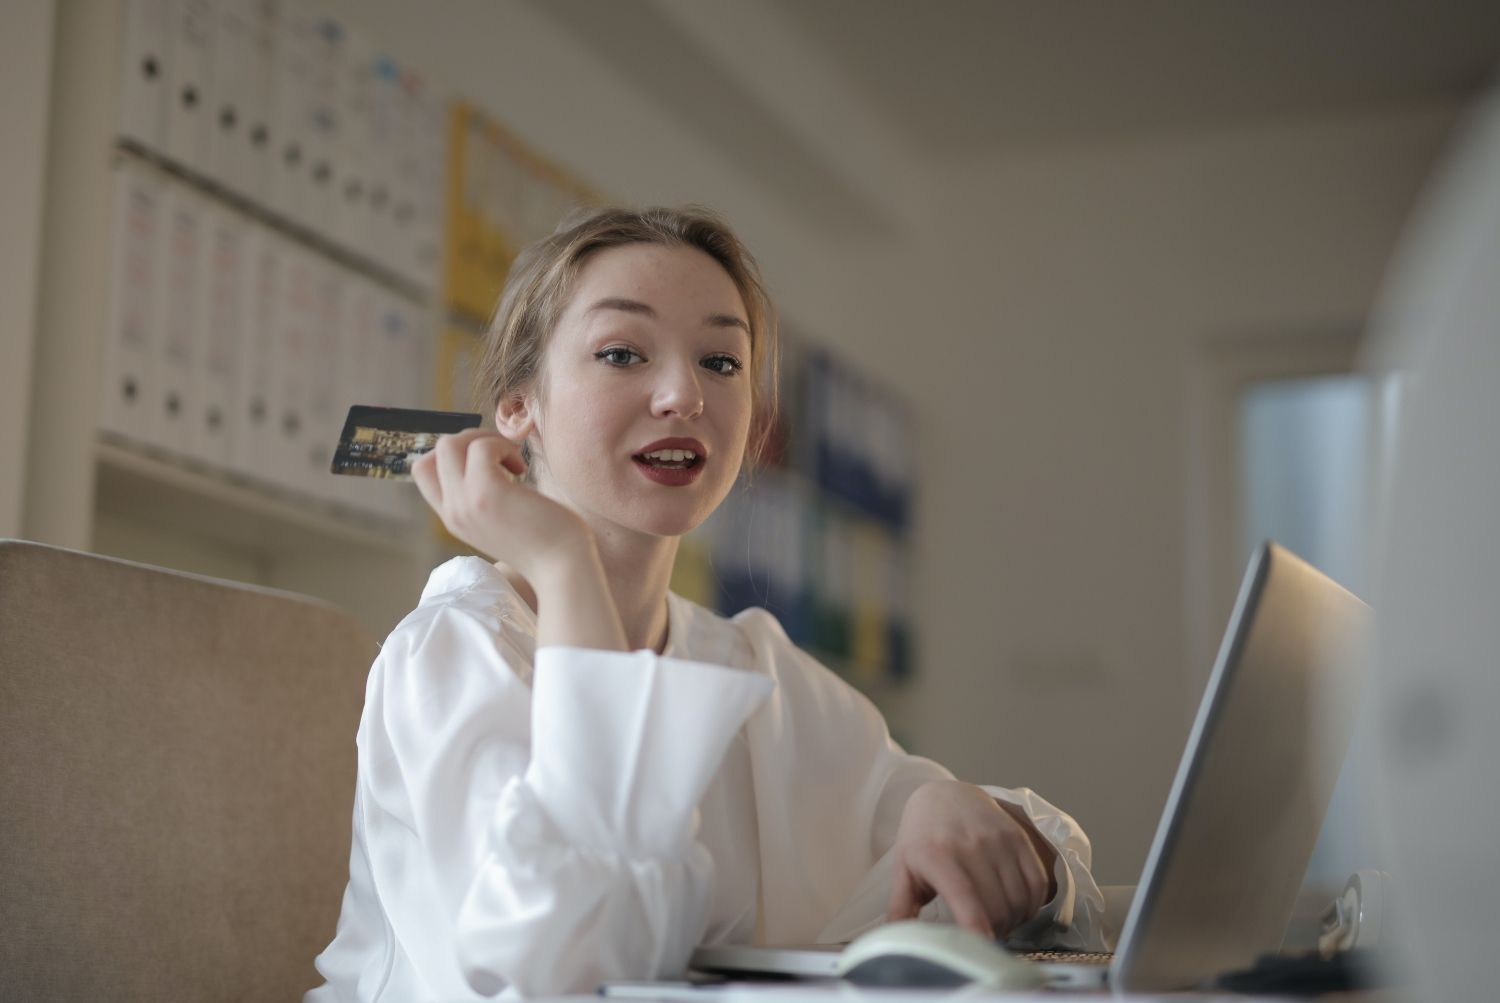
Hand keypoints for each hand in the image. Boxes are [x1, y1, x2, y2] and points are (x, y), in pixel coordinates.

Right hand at [411, 428, 589, 581]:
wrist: (563, 569)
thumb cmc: (544, 541)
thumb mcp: (500, 519)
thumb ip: (483, 497)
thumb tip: (485, 453)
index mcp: (454, 518)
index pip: (424, 470)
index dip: (454, 454)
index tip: (487, 461)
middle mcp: (453, 512)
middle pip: (435, 452)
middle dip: (471, 439)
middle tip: (502, 454)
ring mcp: (466, 503)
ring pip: (450, 444)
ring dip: (487, 440)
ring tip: (513, 462)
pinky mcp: (487, 494)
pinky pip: (481, 448)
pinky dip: (503, 446)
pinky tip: (522, 468)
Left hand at [887, 780, 1056, 938]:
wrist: (945, 795)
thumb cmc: (921, 839)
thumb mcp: (903, 870)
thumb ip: (901, 909)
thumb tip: (896, 943)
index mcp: (938, 856)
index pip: (967, 901)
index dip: (979, 932)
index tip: (981, 954)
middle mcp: (972, 846)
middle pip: (997, 908)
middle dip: (994, 933)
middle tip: (984, 939)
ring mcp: (999, 840)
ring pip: (1019, 899)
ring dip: (1013, 922)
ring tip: (999, 924)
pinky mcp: (1018, 838)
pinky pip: (1037, 883)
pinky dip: (1032, 905)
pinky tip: (1018, 910)